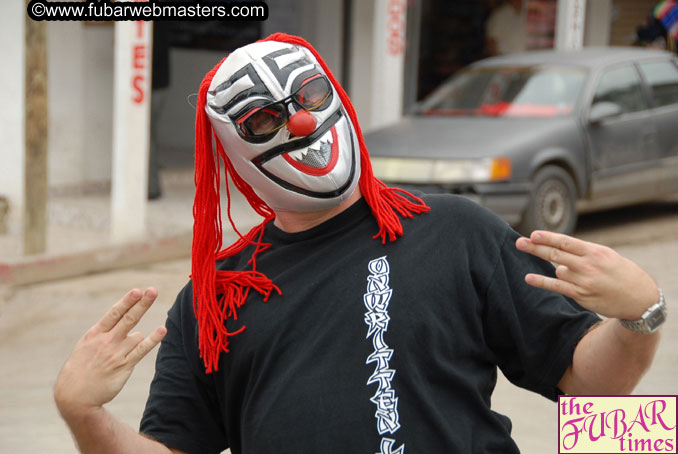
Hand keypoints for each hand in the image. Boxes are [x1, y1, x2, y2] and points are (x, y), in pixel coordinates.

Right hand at [54, 288, 166, 418]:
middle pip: (128, 319)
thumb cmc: (81, 368)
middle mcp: (106, 342)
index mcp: (94, 334)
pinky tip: (162, 330)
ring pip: (136, 336)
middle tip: (153, 290)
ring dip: (135, 339)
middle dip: (142, 304)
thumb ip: (106, 334)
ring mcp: (116, 354)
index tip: (137, 291)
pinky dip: (153, 339)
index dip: (126, 301)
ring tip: (117, 353)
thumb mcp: (86, 346)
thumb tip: (133, 328)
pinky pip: (142, 349)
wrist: (74, 396)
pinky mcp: (124, 366)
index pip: (114, 314)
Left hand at [516, 231, 658, 319]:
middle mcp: (588, 265)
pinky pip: (557, 287)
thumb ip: (582, 251)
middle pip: (555, 254)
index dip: (548, 238)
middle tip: (519, 242)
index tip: (533, 234)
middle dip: (535, 247)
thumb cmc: (620, 273)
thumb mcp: (606, 255)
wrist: (639, 298)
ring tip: (579, 273)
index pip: (566, 242)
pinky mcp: (581, 295)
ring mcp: (583, 281)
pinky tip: (528, 278)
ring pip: (558, 270)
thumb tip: (557, 248)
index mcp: (595, 252)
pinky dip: (541, 282)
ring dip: (560, 270)